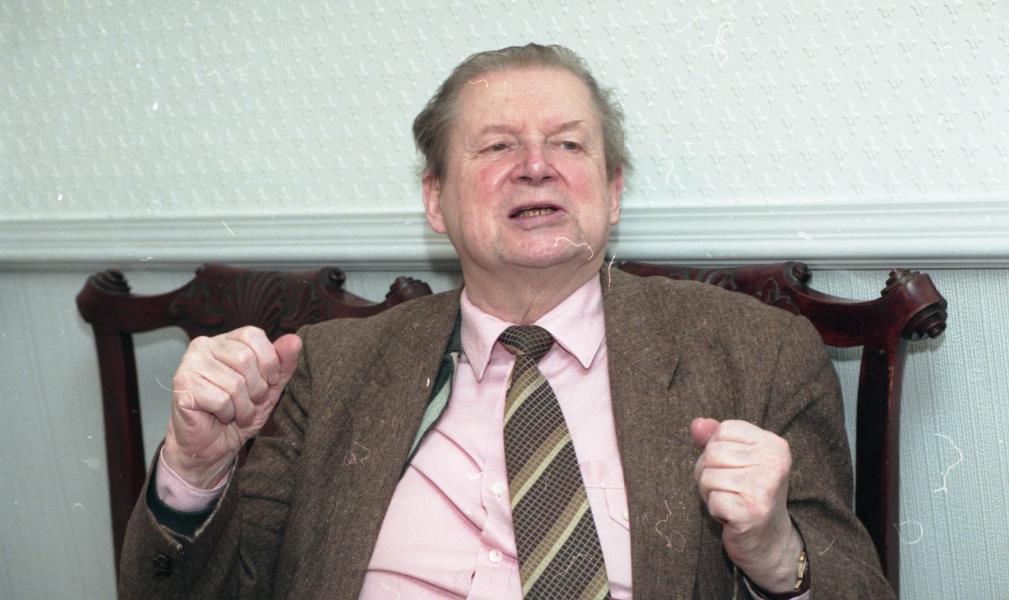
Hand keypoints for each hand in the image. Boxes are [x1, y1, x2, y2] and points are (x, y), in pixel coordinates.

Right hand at [163, 326, 301, 488]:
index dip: (268, 362)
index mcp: (225, 340)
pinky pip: (220, 399)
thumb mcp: (270, 388)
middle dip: (256, 388)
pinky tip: (220, 416)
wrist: (212, 446)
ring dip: (243, 406)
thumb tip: (295, 340)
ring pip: (234, 383)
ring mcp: (189, 364)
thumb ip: (283, 364)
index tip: (267, 382)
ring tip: (236, 413)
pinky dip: (227, 414)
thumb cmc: (239, 414)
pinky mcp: (182, 386)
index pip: (253, 335)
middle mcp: (203, 346)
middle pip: (245, 359)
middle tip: (249, 402)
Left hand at [691, 418, 803, 592]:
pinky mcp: (752, 512)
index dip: (717, 450)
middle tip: (728, 490)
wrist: (769, 541)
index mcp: (773, 444)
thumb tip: (696, 424)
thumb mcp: (736, 460)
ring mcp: (765, 487)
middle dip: (709, 473)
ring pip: (708, 476)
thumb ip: (715, 439)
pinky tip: (731, 515)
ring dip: (710, 492)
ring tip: (730, 501)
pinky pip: (713, 499)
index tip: (733, 469)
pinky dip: (715, 509)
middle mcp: (774, 462)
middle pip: (713, 453)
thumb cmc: (748, 494)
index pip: (724, 430)